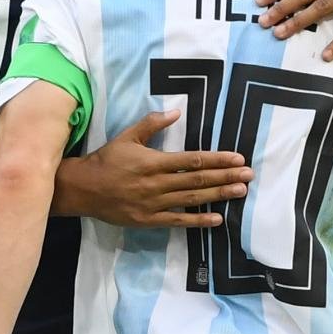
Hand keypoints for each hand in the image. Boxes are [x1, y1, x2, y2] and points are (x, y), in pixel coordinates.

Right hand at [54, 108, 251, 226]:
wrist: (83, 189)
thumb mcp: (127, 137)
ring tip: (240, 191)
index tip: (237, 158)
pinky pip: (178, 222)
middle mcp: (157, 184)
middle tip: (249, 175)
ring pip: (192, 199)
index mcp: (154, 162)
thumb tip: (177, 111)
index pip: (193, 159)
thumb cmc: (106, 160)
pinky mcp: (149, 220)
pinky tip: (217, 218)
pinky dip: (198, 220)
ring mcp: (154, 204)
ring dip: (218, 195)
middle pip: (198, 179)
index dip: (218, 159)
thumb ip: (152, 124)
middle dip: (226, 177)